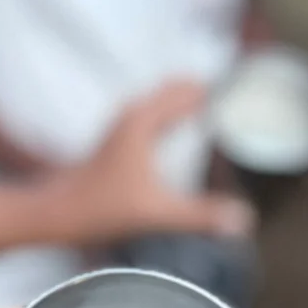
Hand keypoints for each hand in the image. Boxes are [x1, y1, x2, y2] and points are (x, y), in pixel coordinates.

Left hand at [44, 82, 254, 247]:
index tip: (249, 90)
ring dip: (192, 99)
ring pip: (165, 98)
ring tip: (226, 112)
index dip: (220, 89)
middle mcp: (133, 113)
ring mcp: (124, 123)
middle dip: (210, 90)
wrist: (57, 213)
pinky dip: (177, 112)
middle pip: (179, 88)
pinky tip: (192, 130)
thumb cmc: (101, 208)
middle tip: (246, 103)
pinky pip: (157, 111)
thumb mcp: (157, 213)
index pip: (190, 90)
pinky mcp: (120, 136)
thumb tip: (244, 220)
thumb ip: (201, 215)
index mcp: (144, 119)